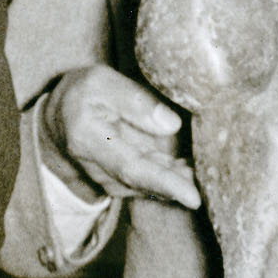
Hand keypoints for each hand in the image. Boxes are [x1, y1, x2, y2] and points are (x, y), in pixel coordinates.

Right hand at [39, 65, 200, 209]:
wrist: (58, 121)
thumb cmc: (81, 94)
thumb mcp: (100, 81)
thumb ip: (134, 100)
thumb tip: (171, 123)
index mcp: (88, 139)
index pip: (131, 168)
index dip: (164, 183)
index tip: (193, 196)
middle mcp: (99, 169)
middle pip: (148, 184)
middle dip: (184, 187)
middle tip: (219, 184)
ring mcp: (112, 181)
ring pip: (154, 186)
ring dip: (184, 182)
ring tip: (214, 172)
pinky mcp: (126, 182)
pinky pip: (155, 183)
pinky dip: (178, 179)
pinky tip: (199, 168)